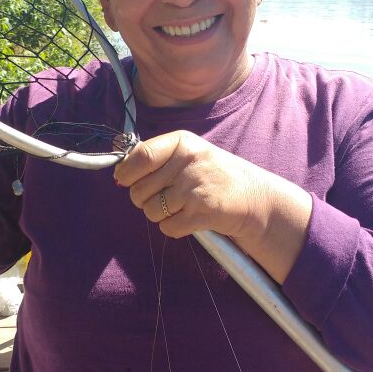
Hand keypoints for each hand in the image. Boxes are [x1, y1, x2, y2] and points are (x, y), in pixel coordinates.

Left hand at [112, 130, 312, 282]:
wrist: (253, 197)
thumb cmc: (213, 175)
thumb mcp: (189, 154)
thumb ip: (155, 158)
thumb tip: (119, 173)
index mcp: (183, 143)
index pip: (140, 156)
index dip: (126, 172)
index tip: (124, 179)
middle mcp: (189, 162)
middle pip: (139, 189)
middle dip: (143, 199)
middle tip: (162, 197)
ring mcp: (195, 188)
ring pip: (150, 211)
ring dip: (160, 215)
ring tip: (179, 207)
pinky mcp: (202, 212)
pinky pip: (168, 227)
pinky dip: (174, 228)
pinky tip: (188, 218)